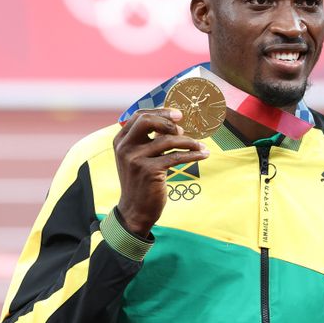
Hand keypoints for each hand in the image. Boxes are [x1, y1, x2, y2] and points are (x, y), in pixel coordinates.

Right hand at [114, 108, 209, 235]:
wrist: (134, 210)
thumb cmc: (140, 182)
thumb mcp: (136, 158)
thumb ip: (147, 141)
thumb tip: (173, 124)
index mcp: (121, 140)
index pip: (139, 116)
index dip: (160, 111)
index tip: (177, 115)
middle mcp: (125, 147)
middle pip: (147, 121)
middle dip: (168, 121)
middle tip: (184, 128)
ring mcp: (136, 159)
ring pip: (167, 140)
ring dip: (188, 141)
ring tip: (199, 145)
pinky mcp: (149, 171)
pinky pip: (176, 157)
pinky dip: (193, 154)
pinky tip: (202, 155)